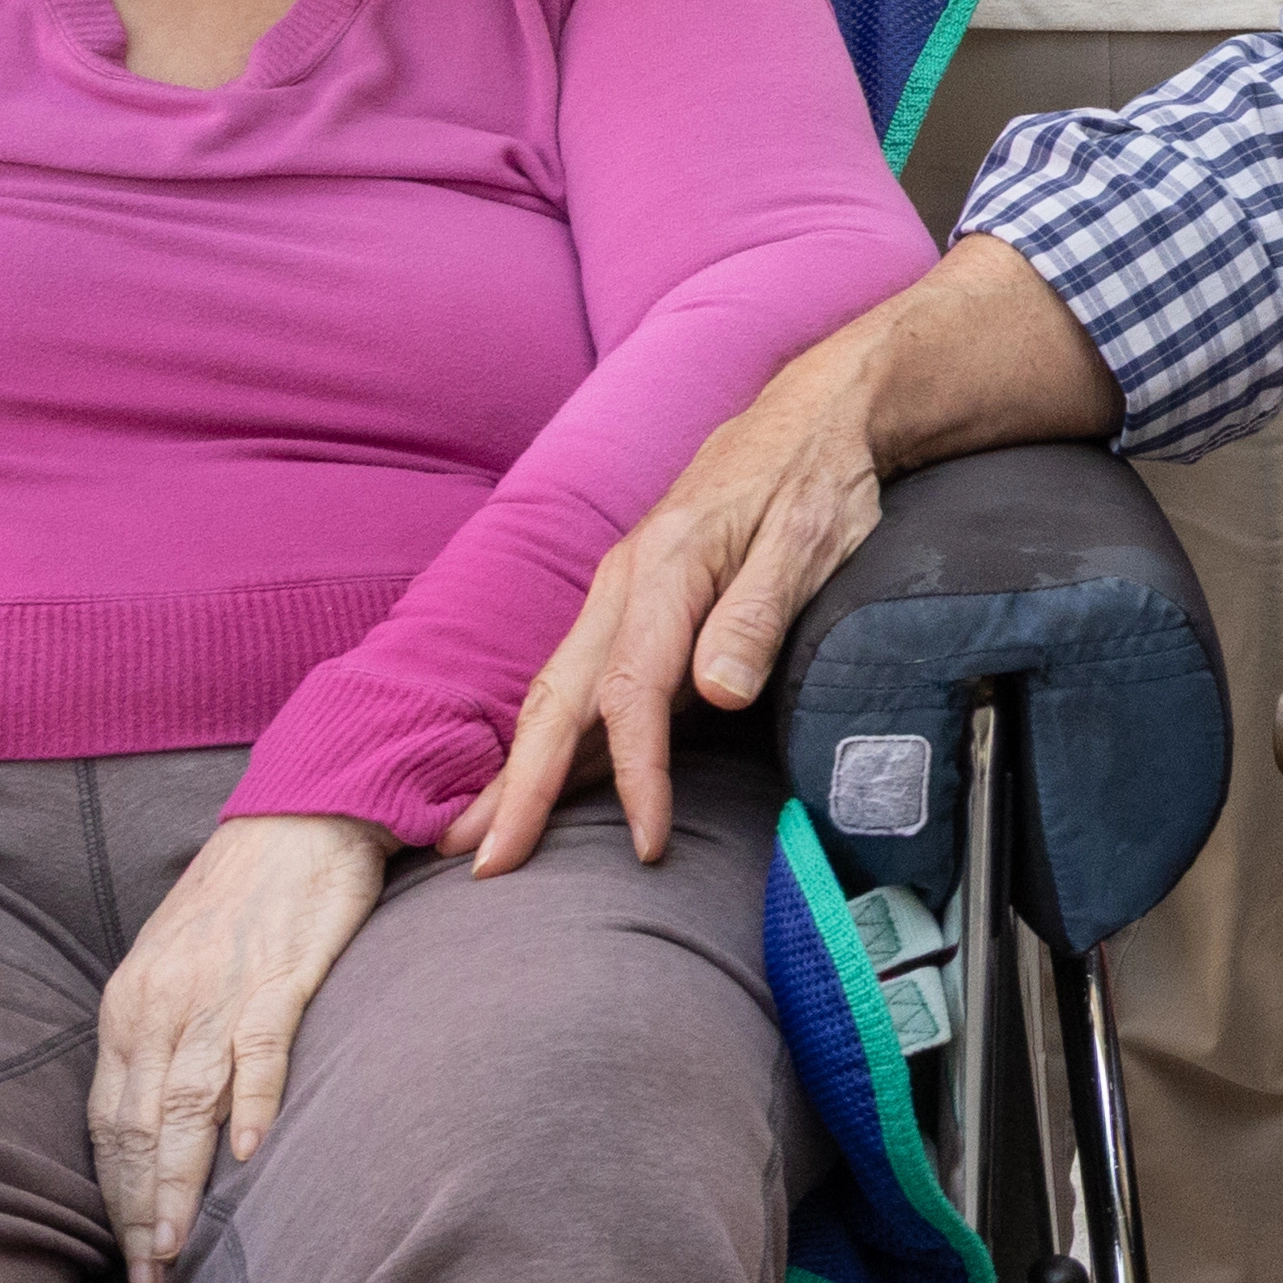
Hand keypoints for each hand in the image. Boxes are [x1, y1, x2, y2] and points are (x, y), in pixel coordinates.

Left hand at [89, 807, 394, 1282]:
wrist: (300, 812)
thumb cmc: (240, 895)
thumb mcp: (175, 964)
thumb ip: (162, 1036)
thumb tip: (156, 1118)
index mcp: (128, 1005)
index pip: (107, 1120)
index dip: (112, 1195)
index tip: (125, 1257)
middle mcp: (159, 1004)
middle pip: (138, 1128)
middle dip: (138, 1213)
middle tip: (146, 1282)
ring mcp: (218, 992)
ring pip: (184, 1105)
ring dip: (178, 1184)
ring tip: (178, 1248)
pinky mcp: (279, 975)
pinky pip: (259, 1051)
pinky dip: (250, 1105)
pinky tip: (248, 1157)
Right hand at [462, 359, 900, 872]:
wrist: (809, 417)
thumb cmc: (814, 477)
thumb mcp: (810, 536)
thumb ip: (759, 614)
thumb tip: (718, 692)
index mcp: (664, 568)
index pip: (633, 692)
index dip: (637, 774)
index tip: (647, 842)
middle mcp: (622, 585)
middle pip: (557, 697)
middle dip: (518, 786)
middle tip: (488, 865)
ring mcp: (619, 597)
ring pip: (552, 692)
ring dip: (512, 769)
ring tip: (468, 840)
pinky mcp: (630, 609)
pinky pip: (573, 682)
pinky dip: (541, 738)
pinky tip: (522, 781)